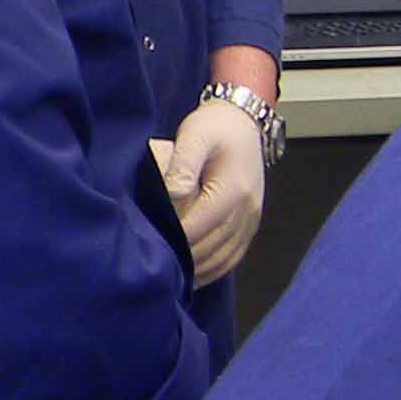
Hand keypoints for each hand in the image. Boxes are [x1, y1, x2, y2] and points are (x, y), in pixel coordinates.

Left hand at [158, 99, 266, 288]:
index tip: (149, 251)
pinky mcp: (250, 223)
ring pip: (223, 257)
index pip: (197, 228)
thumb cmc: (215, 127)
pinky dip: (214, 269)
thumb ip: (183, 166)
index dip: (174, 242)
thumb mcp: (195, 135)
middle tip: (153, 269)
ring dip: (198, 270)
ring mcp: (251, 219)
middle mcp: (247, 209)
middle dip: (183, 260)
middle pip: (210, 248)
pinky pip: (234, 255)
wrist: (243, 122)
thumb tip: (171, 196)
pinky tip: (195, 274)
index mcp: (232, 190)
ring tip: (171, 277)